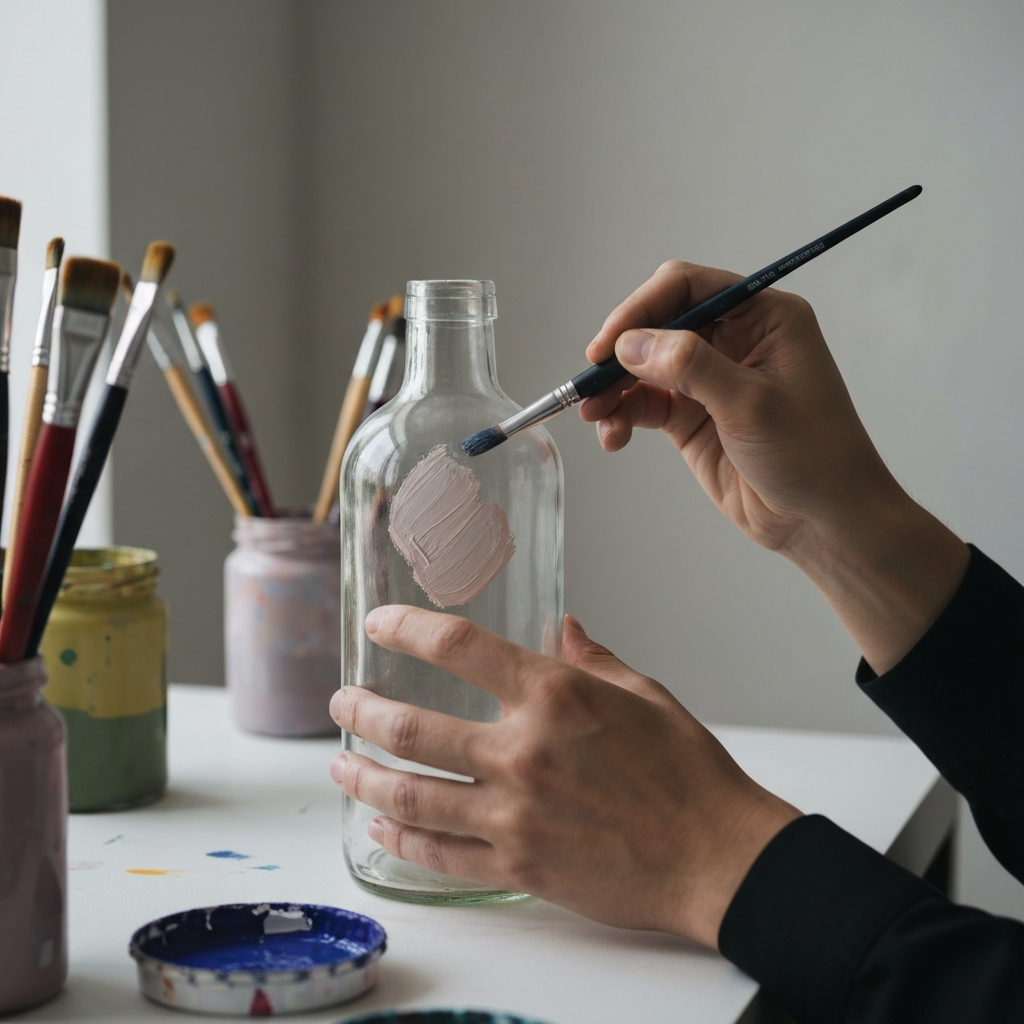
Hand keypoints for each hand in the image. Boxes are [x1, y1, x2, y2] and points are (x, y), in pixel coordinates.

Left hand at [330, 607, 799, 947]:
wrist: (718, 858)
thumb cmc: (688, 773)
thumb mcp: (644, 695)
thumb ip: (591, 659)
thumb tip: (561, 627)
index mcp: (555, 697)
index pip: (457, 646)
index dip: (406, 627)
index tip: (379, 623)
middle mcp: (522, 753)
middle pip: (410, 727)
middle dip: (362, 711)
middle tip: (342, 702)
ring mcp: (513, 816)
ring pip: (409, 795)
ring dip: (362, 777)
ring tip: (340, 765)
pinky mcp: (516, 868)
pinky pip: (438, 855)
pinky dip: (401, 839)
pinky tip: (382, 828)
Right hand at [582, 260, 889, 551]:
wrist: (824, 521)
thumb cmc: (813, 454)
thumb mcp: (751, 403)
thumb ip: (690, 366)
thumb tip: (630, 344)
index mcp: (764, 316)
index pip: (688, 287)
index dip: (642, 308)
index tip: (609, 344)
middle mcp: (735, 339)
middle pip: (658, 324)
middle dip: (621, 352)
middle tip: (592, 382)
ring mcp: (710, 379)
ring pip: (644, 366)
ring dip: (614, 388)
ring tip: (595, 415)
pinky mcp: (693, 417)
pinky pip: (645, 404)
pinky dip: (623, 415)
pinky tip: (613, 436)